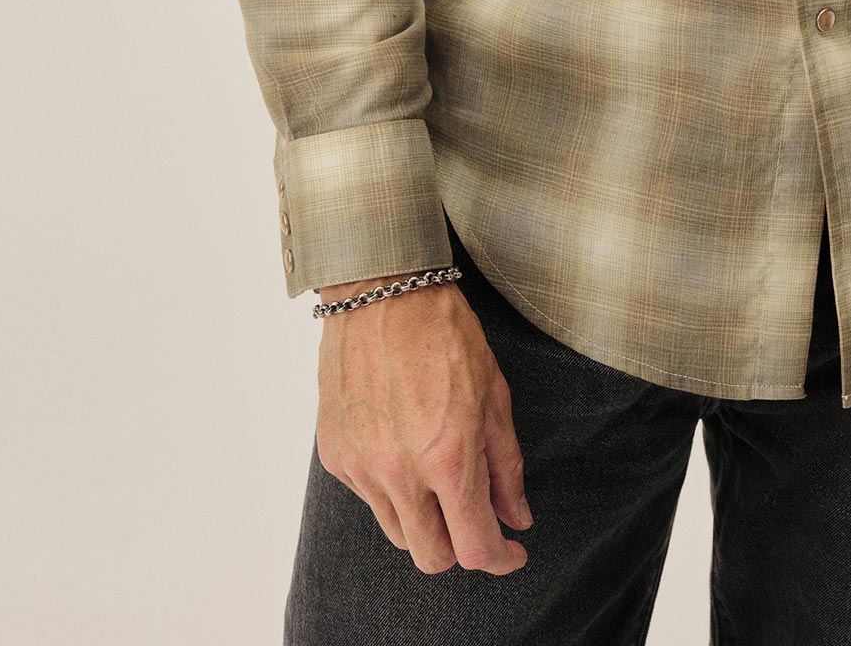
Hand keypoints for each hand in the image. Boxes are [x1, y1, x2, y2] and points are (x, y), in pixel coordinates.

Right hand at [315, 270, 533, 576]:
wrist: (380, 291)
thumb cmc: (443, 332)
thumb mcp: (493, 394)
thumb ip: (505, 465)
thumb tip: (516, 516)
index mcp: (448, 456)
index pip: (473, 547)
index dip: (500, 558)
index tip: (511, 550)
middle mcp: (399, 472)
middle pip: (431, 557)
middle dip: (459, 547)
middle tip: (476, 516)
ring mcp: (362, 467)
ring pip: (397, 533)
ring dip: (424, 521)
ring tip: (438, 475)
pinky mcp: (335, 456)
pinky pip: (368, 497)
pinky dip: (392, 490)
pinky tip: (404, 448)